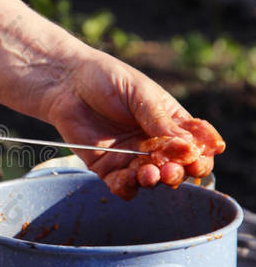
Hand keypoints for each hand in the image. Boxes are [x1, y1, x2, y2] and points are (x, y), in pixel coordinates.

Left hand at [46, 45, 221, 199]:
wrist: (66, 84)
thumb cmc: (106, 79)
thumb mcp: (139, 94)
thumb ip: (160, 121)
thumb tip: (189, 146)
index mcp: (169, 122)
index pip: (194, 144)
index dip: (200, 154)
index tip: (197, 157)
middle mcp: (153, 143)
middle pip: (177, 167)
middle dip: (179, 172)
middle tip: (173, 169)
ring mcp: (130, 157)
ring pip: (151, 180)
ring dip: (155, 181)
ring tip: (150, 174)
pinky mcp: (106, 167)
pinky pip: (122, 186)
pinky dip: (127, 187)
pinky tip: (127, 179)